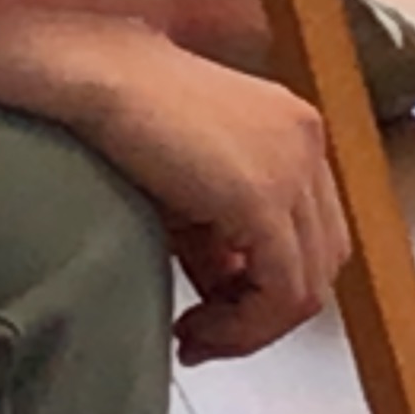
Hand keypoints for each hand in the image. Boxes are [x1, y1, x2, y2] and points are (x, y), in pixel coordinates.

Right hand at [77, 49, 346, 362]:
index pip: (316, 233)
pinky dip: (244, 327)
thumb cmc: (124, 123)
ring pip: (307, 287)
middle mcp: (308, 144)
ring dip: (251, 329)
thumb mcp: (190, 195)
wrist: (92, 76)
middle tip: (203, 336)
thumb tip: (231, 300)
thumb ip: (223, 245)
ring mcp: (294, 168)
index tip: (211, 314)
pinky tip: (192, 329)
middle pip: (322, 263)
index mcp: (296, 132)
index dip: (270, 286)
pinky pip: (281, 292)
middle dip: (264, 316)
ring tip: (194, 337)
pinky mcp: (264, 197)